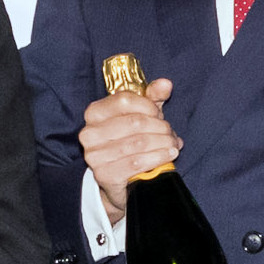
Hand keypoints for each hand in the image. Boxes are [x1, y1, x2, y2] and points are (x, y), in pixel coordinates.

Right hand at [80, 75, 179, 221]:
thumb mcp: (140, 115)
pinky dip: (158, 157)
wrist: (118, 179)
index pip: (124, 99)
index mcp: (94, 112)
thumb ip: (151, 97)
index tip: (159, 115)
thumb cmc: (129, 141)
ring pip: (139, 143)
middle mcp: (89, 133)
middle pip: (135, 122)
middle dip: (160, 127)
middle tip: (171, 134)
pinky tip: (169, 155)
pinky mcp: (104, 175)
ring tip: (173, 145)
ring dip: (163, 143)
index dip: (148, 106)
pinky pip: (137, 163)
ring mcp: (94, 155)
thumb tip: (166, 84)